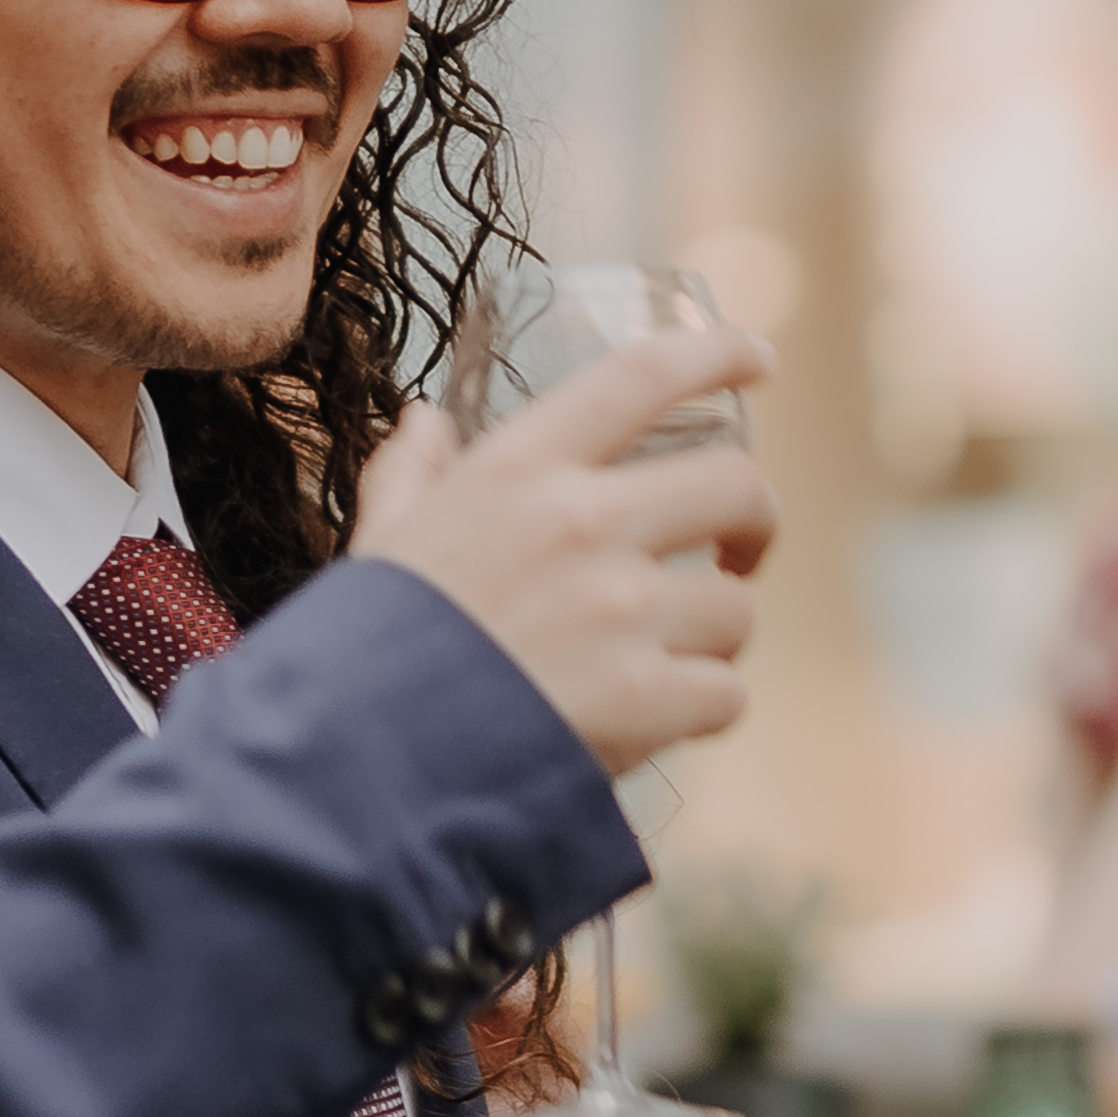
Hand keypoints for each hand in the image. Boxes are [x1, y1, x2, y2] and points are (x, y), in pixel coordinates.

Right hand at [350, 327, 778, 775]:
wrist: (359, 762)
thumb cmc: (369, 648)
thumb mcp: (384, 540)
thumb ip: (411, 475)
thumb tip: (424, 420)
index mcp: (520, 470)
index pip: (642, 375)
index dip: (716, 355)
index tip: (758, 361)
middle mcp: (580, 523)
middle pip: (734, 484)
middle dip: (756, 522)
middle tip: (738, 556)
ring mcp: (620, 610)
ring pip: (735, 608)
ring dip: (713, 639)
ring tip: (663, 664)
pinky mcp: (645, 696)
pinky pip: (727, 693)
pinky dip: (703, 711)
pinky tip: (657, 723)